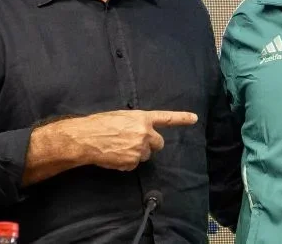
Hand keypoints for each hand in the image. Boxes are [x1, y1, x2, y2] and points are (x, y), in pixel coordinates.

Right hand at [65, 109, 197, 170]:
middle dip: (151, 145)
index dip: (181, 118)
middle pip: (159, 144)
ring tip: (119, 148)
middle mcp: (145, 133)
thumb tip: (140, 130)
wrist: (86, 138)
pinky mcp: (132, 161)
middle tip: (135, 143)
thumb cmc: (100, 124)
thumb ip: (136, 123)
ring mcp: (140, 148)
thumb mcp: (122, 117)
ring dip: (137, 154)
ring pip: (145, 155)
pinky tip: (115, 156)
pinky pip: (134, 165)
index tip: (194, 118)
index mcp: (142, 118)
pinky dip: (126, 163)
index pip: (166, 118)